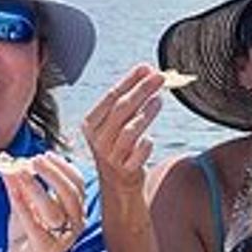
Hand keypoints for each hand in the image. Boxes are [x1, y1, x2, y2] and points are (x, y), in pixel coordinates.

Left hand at [2, 151, 87, 251]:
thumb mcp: (25, 206)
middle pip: (70, 194)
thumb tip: (6, 159)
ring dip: (37, 188)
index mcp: (75, 211)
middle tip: (36, 160)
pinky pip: (35, 226)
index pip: (77, 184)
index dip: (63, 167)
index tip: (46, 154)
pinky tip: (13, 192)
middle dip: (54, 174)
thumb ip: (18, 185)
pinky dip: (23, 207)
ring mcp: (62, 238)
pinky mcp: (46, 250)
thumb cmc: (28, 236)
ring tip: (21, 172)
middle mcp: (74, 224)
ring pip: (54, 209)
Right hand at [82, 65, 164, 200]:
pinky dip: (145, 145)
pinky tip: (150, 139)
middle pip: (121, 109)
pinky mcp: (125, 170)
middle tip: (160, 78)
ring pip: (129, 130)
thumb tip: (148, 70)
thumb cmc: (120, 145)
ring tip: (159, 100)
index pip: (111, 96)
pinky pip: (138, 153)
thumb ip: (129, 98)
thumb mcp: (117, 123)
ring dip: (146, 113)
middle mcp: (97, 139)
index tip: (147, 68)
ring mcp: (110, 156)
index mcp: (91, 124)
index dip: (130, 81)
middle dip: (142, 91)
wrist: (118, 184)